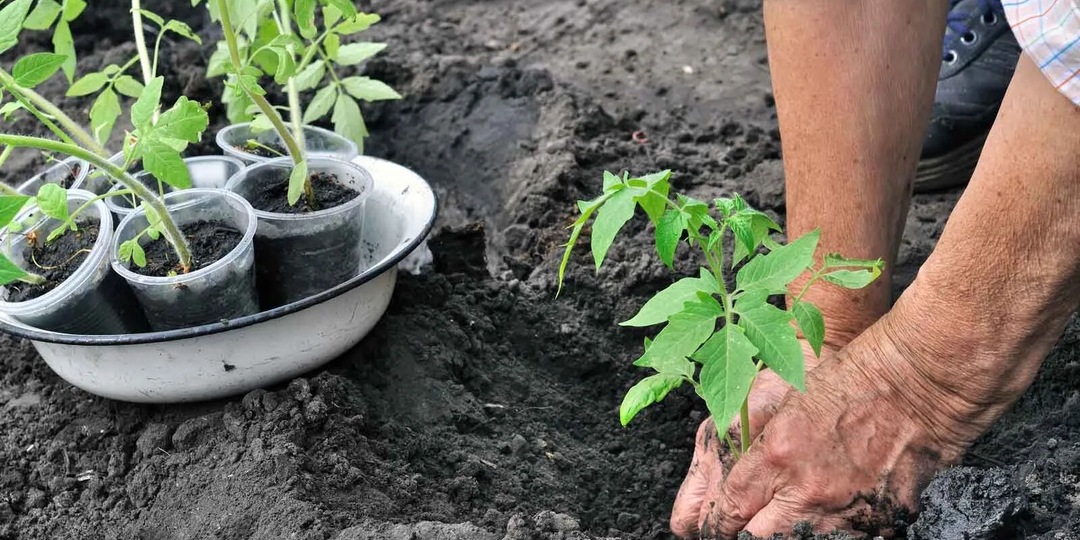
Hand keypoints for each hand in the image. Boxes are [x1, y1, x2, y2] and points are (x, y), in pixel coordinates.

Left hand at [693, 314, 983, 537]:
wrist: (920, 381)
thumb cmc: (853, 379)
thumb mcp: (786, 400)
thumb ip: (754, 444)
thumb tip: (734, 484)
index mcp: (776, 454)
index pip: (728, 511)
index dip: (719, 524)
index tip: (719, 527)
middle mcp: (807, 489)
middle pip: (759, 539)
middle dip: (750, 535)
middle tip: (753, 527)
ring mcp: (846, 510)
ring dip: (793, 535)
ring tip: (796, 521)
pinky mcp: (883, 519)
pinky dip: (837, 535)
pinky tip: (836, 521)